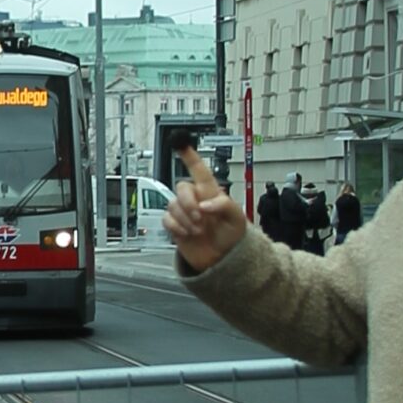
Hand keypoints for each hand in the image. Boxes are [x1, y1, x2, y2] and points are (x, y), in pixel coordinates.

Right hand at [162, 146, 246, 271]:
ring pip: (173, 204)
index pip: (199, 170)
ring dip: (185, 218)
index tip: (181, 143)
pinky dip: (176, 226)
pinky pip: (166, 219)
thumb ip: (223, 204)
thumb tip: (205, 203)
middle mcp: (196, 199)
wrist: (223, 259)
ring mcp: (185, 212)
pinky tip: (187, 233)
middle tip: (200, 217)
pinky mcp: (176, 225)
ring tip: (198, 230)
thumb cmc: (233, 237)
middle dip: (188, 202)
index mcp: (211, 192)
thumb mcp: (236, 217)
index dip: (190, 156)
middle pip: (182, 187)